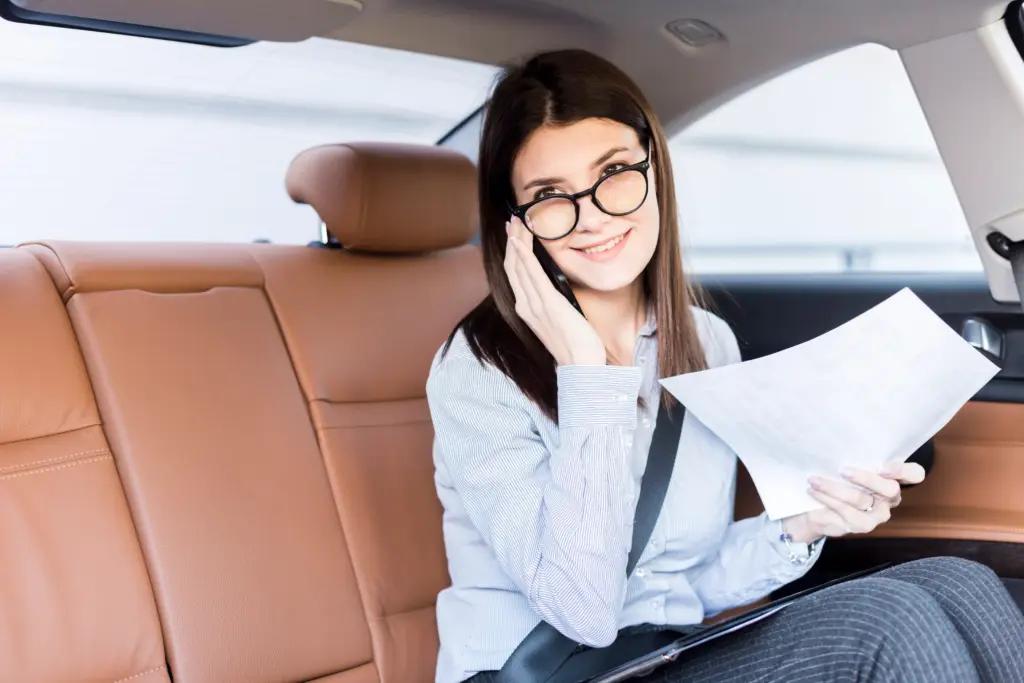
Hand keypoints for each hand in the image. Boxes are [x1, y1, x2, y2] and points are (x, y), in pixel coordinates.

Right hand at [504, 216, 606, 365]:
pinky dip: (523, 256)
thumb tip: (557, 285)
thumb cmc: (575, 344)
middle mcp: (525, 305)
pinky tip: (520, 241)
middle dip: (512, 240)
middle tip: (512, 219)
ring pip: (518, 266)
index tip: (514, 233)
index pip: (516, 275)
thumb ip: (553, 301)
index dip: (513, 252)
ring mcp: (534, 305)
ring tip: (516, 221)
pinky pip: (531, 275)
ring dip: (516, 241)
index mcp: (527, 309)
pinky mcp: (548, 303)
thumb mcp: (560, 317)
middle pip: (513, 266)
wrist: (581, 365)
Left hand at [782, 461, 926, 542]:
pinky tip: (813, 492)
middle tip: (842, 470)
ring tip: (814, 480)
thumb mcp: (849, 468)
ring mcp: (876, 516)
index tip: (883, 467)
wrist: (820, 509)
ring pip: (860, 500)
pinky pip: (844, 512)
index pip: (914, 474)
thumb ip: (854, 459)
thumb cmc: (839, 481)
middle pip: (889, 489)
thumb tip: (840, 442)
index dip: (903, 471)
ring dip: (834, 488)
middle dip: (865, 478)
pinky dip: (826, 500)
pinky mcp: (860, 526)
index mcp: (893, 480)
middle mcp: (889, 500)